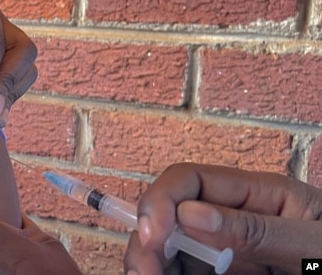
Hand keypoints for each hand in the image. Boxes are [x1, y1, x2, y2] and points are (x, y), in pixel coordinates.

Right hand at [125, 163, 321, 274]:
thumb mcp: (316, 243)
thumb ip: (258, 230)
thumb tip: (191, 216)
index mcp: (257, 195)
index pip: (190, 180)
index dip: (161, 201)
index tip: (153, 238)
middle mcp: (233, 220)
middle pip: (169, 216)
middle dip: (147, 239)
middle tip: (142, 274)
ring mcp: (229, 254)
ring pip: (169, 251)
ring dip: (151, 264)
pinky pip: (187, 274)